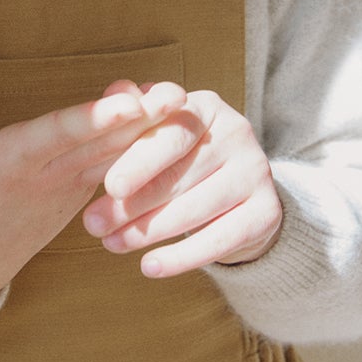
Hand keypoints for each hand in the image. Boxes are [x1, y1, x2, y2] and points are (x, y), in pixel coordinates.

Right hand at [0, 70, 186, 305]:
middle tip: (172, 94)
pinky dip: (143, 149)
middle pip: (98, 145)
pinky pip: (119, 172)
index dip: (92, 120)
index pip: (55, 137)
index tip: (125, 103)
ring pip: (115, 158)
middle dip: (138, 120)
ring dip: (148, 132)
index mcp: (10, 164)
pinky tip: (167, 122)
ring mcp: (69, 190)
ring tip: (179, 101)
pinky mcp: (82, 195)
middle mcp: (46, 177)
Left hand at [81, 81, 283, 275]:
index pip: (171, 134)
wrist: (237, 195)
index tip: (109, 187)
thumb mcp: (158, 131)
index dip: (139, 161)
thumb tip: (116, 93)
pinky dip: (181, 258)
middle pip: (179, 175)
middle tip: (94, 224)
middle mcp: (237, 133)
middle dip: (131, 204)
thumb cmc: (180, 158)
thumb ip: (135, 115)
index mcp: (206, 106)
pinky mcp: (267, 212)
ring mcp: (257, 172)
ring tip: (110, 244)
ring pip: (195, 209)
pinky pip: (219, 240)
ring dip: (147, 232)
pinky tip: (150, 267)